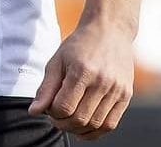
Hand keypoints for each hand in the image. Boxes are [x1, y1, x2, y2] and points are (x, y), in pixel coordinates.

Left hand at [29, 16, 134, 139]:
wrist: (110, 29)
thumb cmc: (79, 45)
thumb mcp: (58, 60)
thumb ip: (46, 88)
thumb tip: (34, 112)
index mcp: (82, 71)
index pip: (63, 108)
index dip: (52, 114)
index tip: (50, 108)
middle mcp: (102, 81)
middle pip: (79, 119)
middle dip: (63, 124)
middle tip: (58, 116)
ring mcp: (116, 89)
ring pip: (94, 125)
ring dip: (78, 129)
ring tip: (70, 119)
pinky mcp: (126, 94)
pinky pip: (110, 124)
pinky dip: (95, 131)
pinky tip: (85, 125)